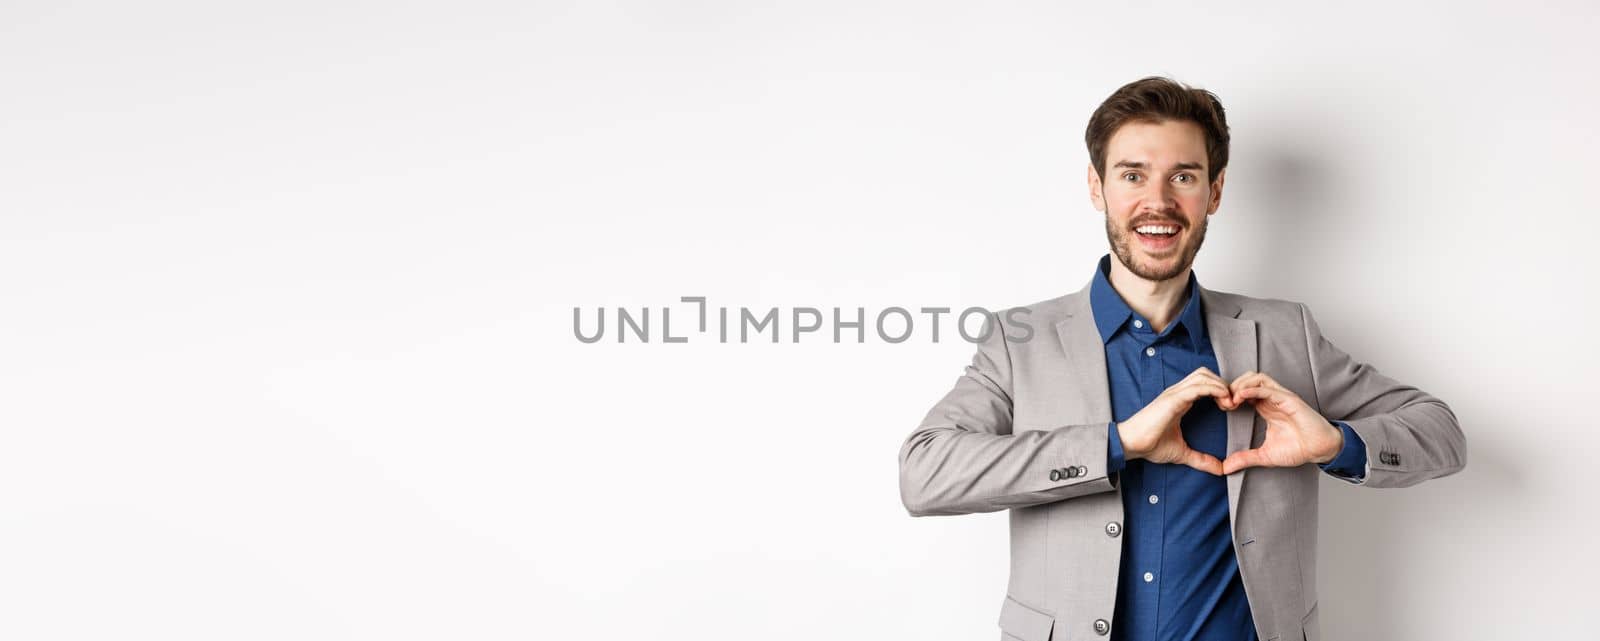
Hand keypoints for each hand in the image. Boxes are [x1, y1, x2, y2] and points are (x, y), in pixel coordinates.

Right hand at [1118, 367, 1237, 474]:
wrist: (1131, 444)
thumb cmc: (1149, 445)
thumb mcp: (1181, 453)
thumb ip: (1201, 460)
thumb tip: (1219, 470)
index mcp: (1179, 401)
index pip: (1203, 383)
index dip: (1219, 390)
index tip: (1229, 407)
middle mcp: (1177, 393)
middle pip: (1205, 373)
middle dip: (1222, 384)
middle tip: (1231, 403)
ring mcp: (1174, 394)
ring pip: (1203, 375)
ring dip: (1220, 385)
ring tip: (1228, 402)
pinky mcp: (1173, 399)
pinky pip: (1198, 387)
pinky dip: (1214, 390)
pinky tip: (1222, 401)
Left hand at [1220, 371, 1343, 474]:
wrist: (1320, 450)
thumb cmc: (1298, 449)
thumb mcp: (1265, 456)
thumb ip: (1245, 459)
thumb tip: (1225, 468)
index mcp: (1265, 407)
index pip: (1243, 391)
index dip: (1229, 396)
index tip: (1221, 408)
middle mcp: (1272, 399)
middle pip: (1247, 379)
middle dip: (1232, 387)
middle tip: (1223, 402)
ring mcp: (1281, 397)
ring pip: (1257, 378)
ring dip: (1241, 385)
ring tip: (1231, 399)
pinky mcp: (1289, 399)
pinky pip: (1268, 388)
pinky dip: (1252, 389)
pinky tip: (1241, 396)